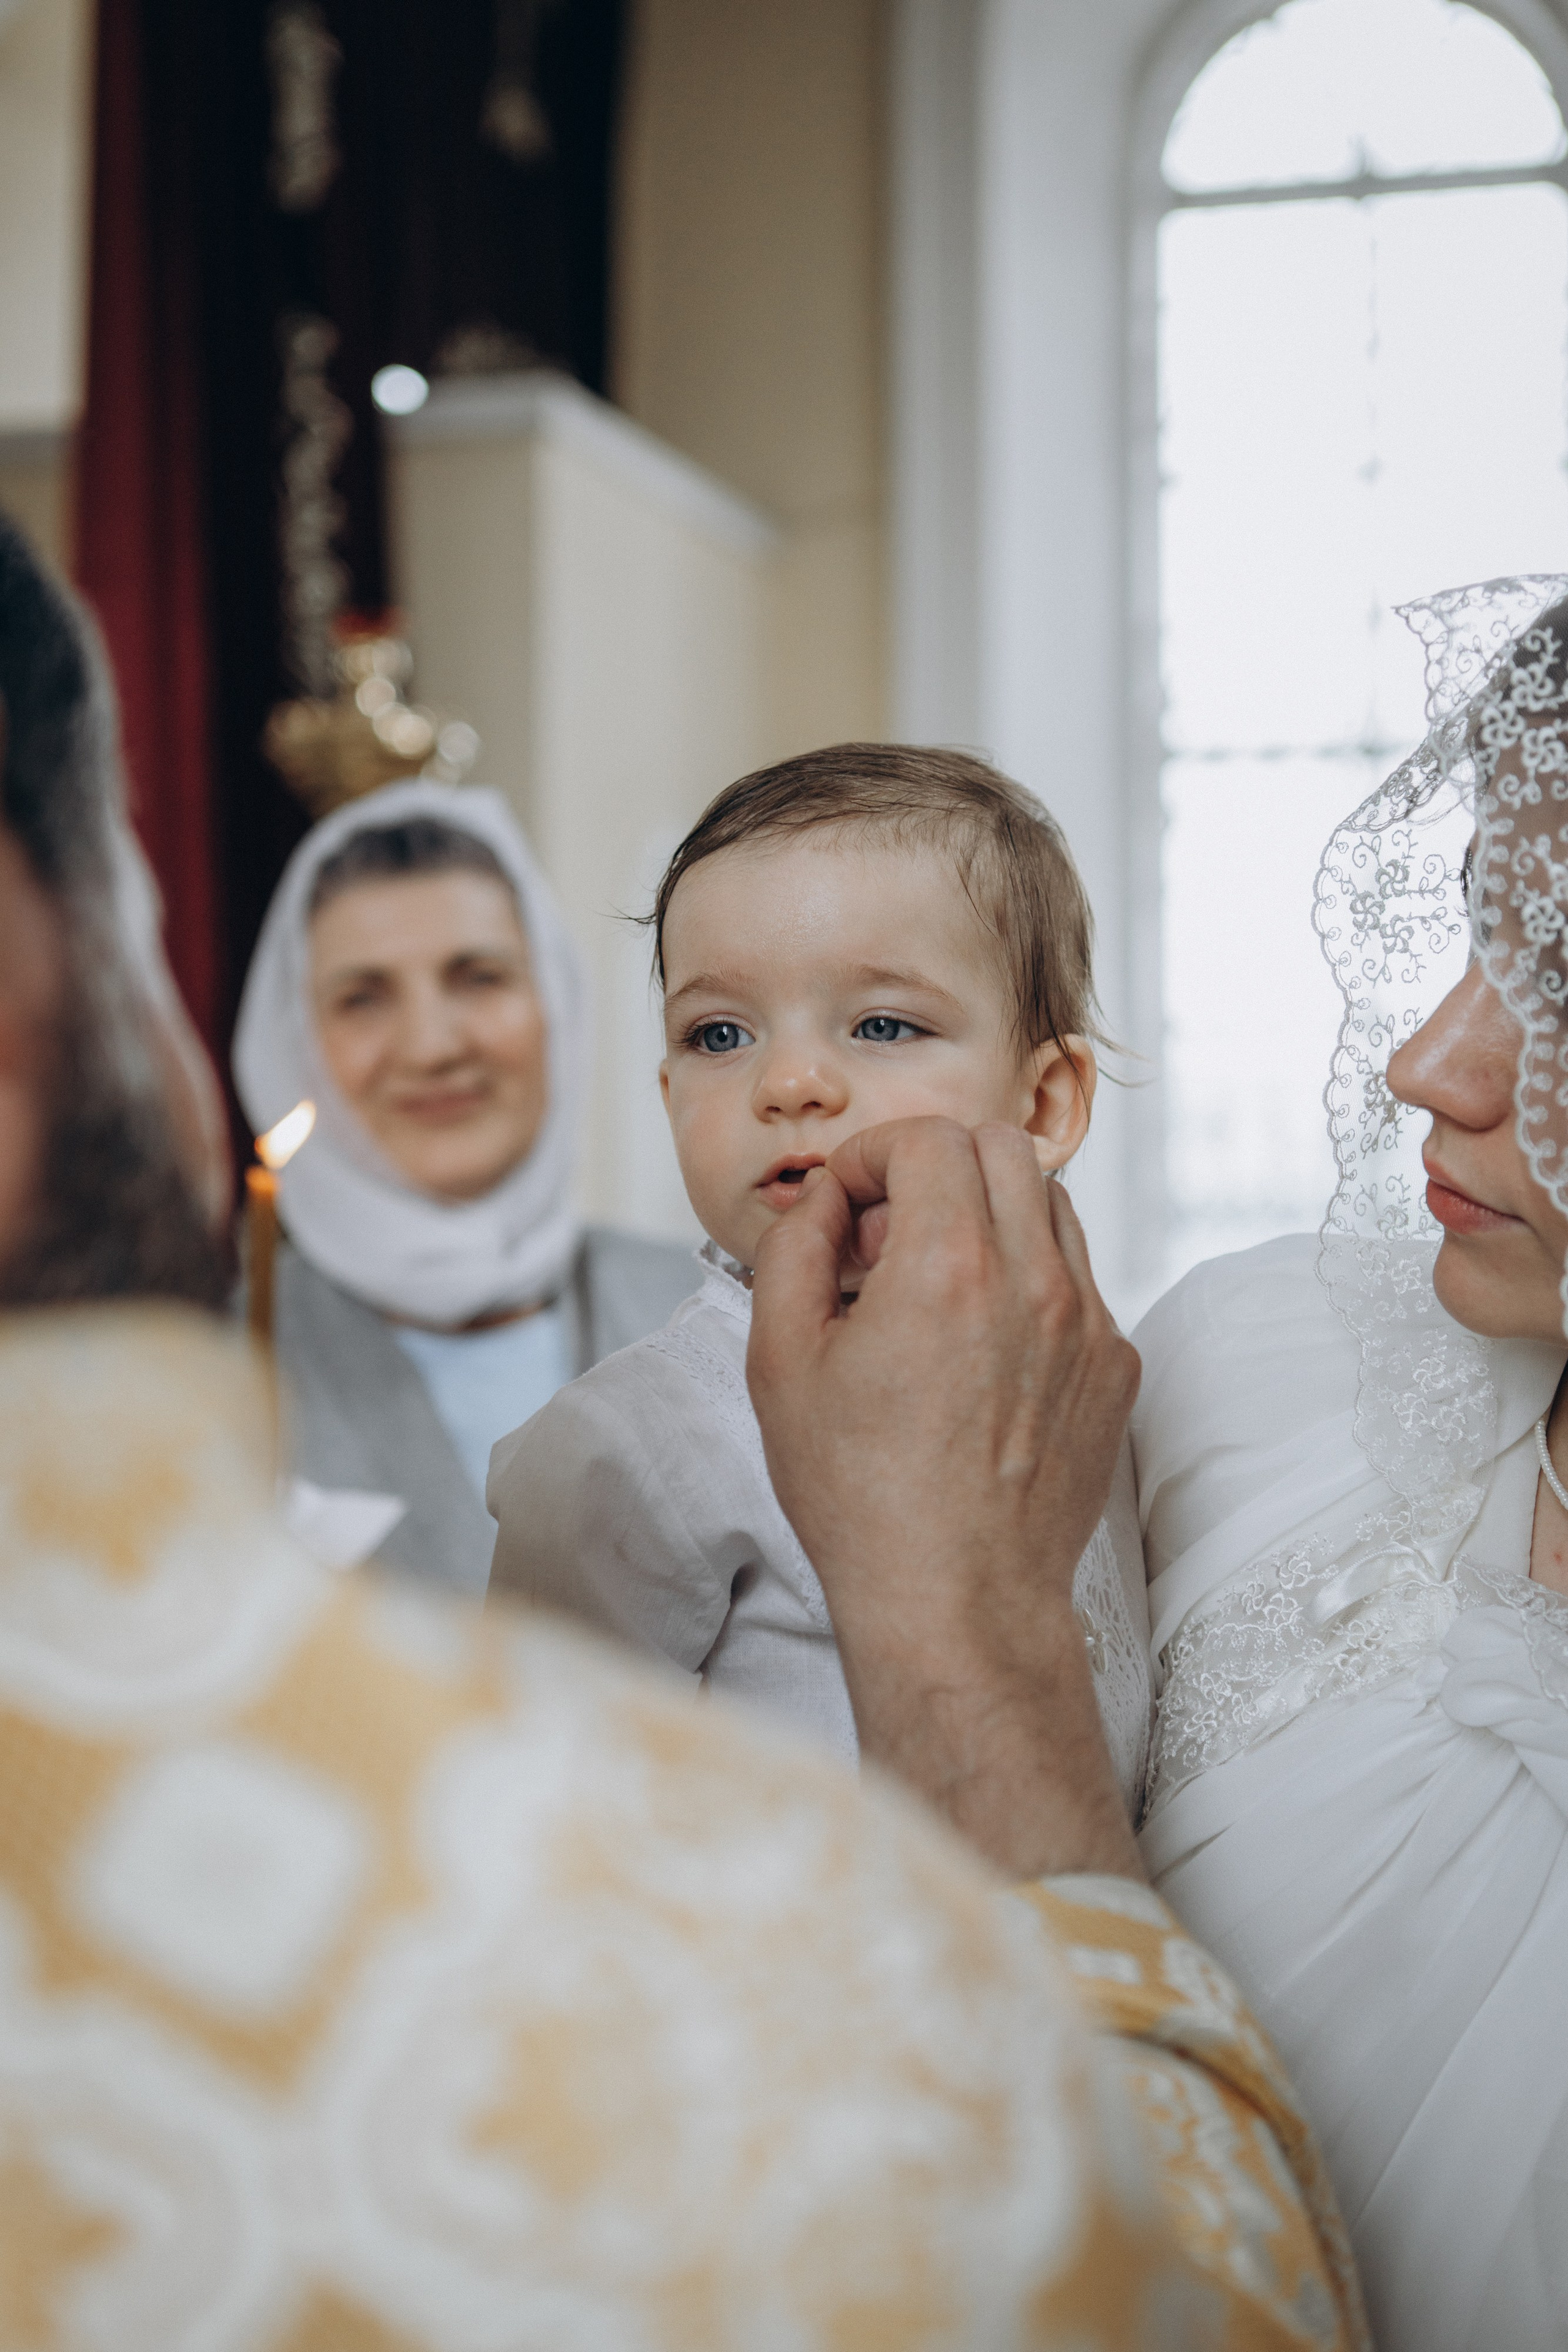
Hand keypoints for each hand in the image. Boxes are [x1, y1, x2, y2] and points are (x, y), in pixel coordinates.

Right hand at [747, 1117, 1143, 1880]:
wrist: (956, 1601)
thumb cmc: (862, 1496)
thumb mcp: (780, 1363)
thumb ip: (795, 1250)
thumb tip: (828, 1202)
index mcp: (948, 1269)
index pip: (930, 1138)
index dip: (874, 1155)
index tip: (850, 1203)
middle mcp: (1035, 1282)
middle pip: (1004, 1149)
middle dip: (937, 1167)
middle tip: (890, 1234)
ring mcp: (1089, 1325)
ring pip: (1052, 1206)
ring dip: (989, 1217)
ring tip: (936, 1288)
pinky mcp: (1116, 1369)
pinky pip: (1078, 1282)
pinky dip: (1028, 1283)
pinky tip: (981, 1348)